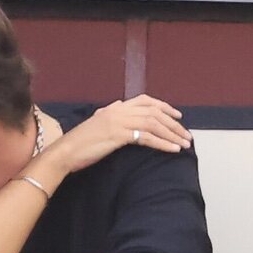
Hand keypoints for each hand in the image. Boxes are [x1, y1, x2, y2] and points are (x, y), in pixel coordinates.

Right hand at [41, 94, 191, 174]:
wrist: (65, 151)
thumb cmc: (79, 142)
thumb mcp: (96, 123)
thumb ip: (109, 114)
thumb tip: (117, 105)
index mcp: (114, 107)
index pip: (145, 100)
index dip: (164, 106)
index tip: (177, 116)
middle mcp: (118, 110)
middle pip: (154, 112)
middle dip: (174, 124)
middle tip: (186, 135)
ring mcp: (118, 122)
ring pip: (154, 124)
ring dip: (172, 134)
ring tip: (184, 144)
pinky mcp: (118, 135)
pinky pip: (147, 138)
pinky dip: (162, 144)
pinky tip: (172, 150)